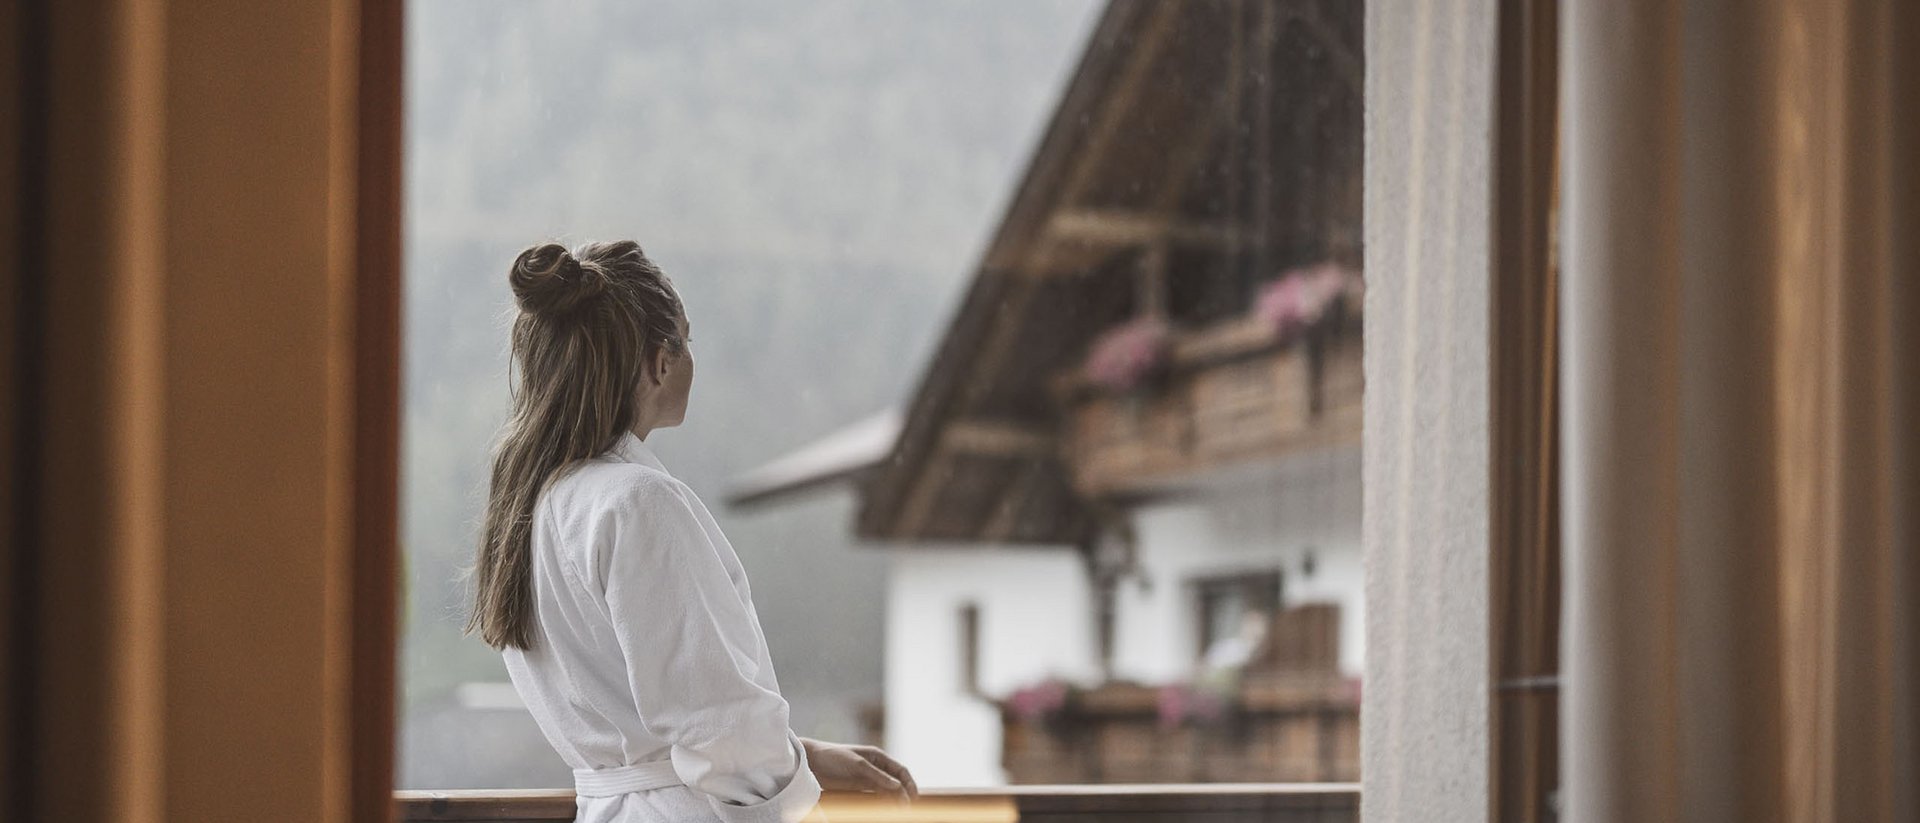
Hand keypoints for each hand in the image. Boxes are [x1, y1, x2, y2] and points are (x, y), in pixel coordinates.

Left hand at [800, 738, 918, 803]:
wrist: (812, 762)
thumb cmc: (834, 757)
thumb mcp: (857, 764)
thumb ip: (877, 776)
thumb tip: (897, 787)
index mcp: (878, 757)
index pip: (901, 771)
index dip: (910, 784)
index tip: (914, 798)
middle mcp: (876, 768)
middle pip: (897, 784)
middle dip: (904, 796)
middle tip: (906, 810)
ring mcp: (867, 779)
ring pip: (887, 793)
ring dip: (894, 802)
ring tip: (898, 814)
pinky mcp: (858, 789)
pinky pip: (874, 798)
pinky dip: (881, 804)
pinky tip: (884, 811)